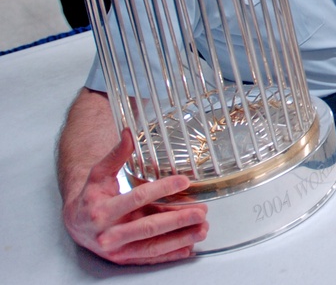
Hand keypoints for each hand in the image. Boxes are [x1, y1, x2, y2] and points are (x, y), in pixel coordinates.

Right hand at [62, 129, 207, 264]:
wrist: (76, 223)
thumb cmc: (92, 196)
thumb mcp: (99, 174)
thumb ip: (116, 155)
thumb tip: (129, 132)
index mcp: (102, 210)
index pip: (137, 198)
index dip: (162, 189)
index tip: (183, 182)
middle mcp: (108, 233)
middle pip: (148, 227)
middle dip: (177, 220)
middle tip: (201, 212)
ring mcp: (117, 250)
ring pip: (152, 246)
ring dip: (179, 239)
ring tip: (202, 229)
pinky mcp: (124, 259)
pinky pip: (149, 258)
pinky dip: (170, 254)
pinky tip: (188, 248)